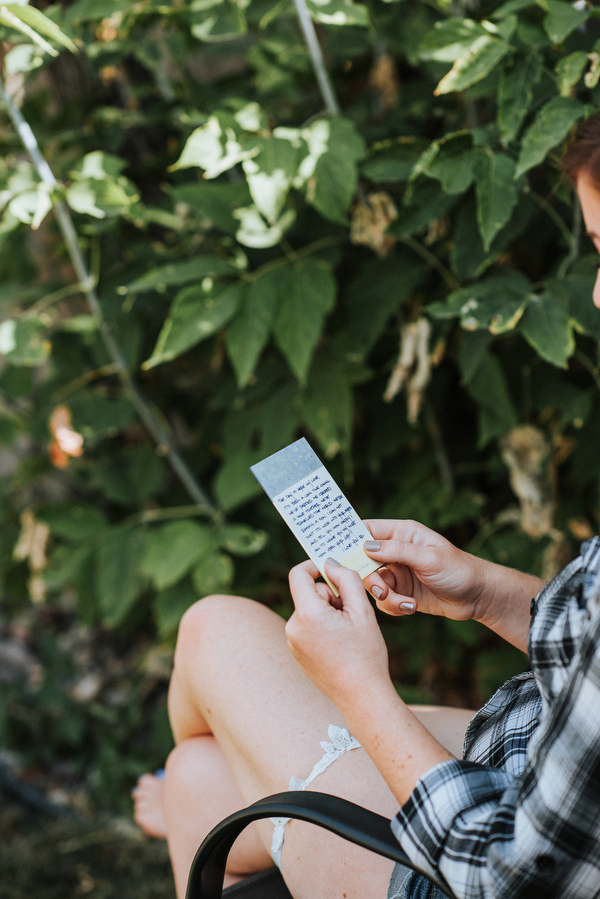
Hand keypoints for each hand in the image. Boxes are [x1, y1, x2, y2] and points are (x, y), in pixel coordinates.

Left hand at [286, 558, 391, 712]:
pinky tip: (338, 643)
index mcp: (307, 614)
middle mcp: (293, 626)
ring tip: (347, 632)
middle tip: (351, 612)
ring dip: (326, 611)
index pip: (298, 574)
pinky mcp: (296, 651)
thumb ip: (346, 578)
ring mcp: (292, 641)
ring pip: (309, 609)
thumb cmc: (365, 653)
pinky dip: (321, 626)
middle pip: (308, 593)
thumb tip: (330, 562)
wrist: (361, 696)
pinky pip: (306, 626)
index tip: (332, 569)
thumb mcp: (362, 610)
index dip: (314, 565)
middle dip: (329, 595)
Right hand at [360, 519, 542, 651]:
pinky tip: (411, 607)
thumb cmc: (459, 570)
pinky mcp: (401, 592)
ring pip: (372, 584)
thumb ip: (397, 551)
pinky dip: (393, 606)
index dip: (349, 540)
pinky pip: (383, 600)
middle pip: (363, 560)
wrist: (478, 597)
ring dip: (385, 596)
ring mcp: (397, 572)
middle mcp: (396, 551)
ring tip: (405, 603)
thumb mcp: (429, 558)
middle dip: (369, 578)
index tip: (338, 555)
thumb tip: (365, 546)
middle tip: (382, 590)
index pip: (366, 530)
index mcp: (402, 533)